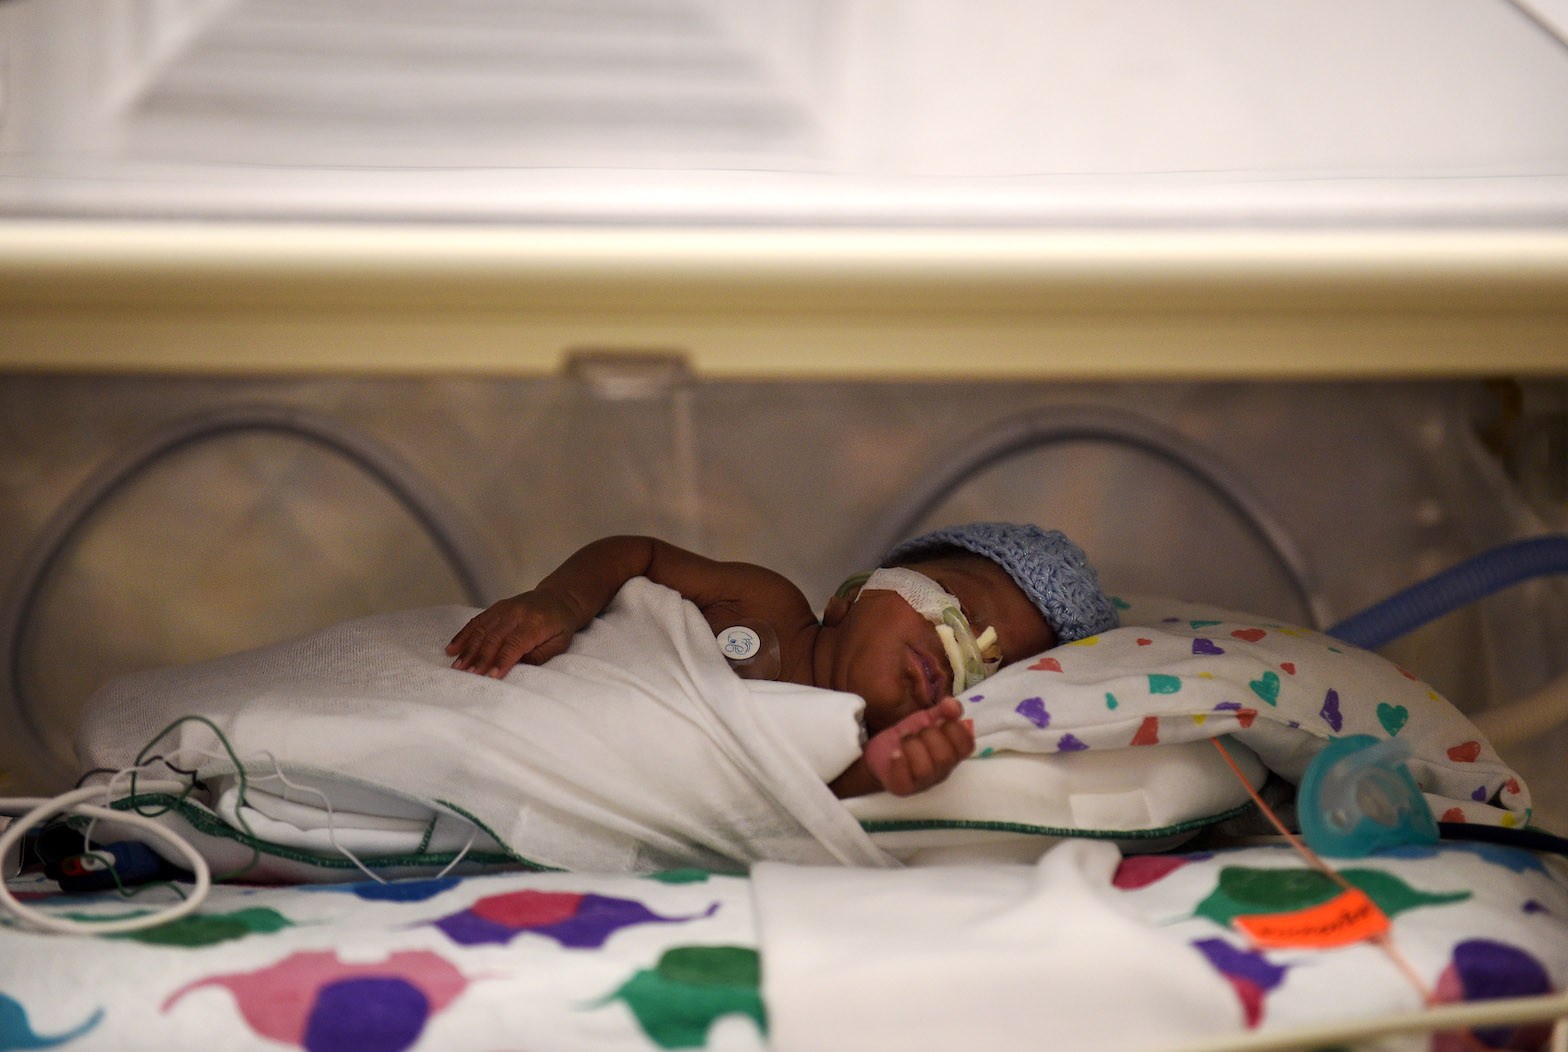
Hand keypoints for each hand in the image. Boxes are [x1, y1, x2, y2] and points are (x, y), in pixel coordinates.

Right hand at [445, 590, 580, 677]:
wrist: (559, 599)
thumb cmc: (560, 626)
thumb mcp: (560, 643)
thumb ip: (540, 655)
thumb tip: (519, 667)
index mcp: (535, 623)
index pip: (515, 644)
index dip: (502, 661)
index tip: (491, 676)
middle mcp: (517, 613)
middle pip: (495, 638)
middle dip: (480, 658)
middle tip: (469, 675)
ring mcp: (505, 609)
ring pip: (482, 629)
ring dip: (468, 649)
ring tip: (457, 666)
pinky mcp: (496, 608)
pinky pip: (477, 621)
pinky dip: (463, 635)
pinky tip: (452, 648)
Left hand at [861, 696, 974, 796]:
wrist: (882, 753)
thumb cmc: (911, 736)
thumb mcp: (928, 719)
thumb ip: (944, 710)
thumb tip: (953, 704)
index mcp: (952, 753)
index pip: (967, 746)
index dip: (954, 729)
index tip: (938, 720)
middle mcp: (942, 771)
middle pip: (945, 757)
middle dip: (929, 735)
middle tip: (918, 730)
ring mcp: (923, 782)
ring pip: (925, 769)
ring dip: (912, 746)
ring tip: (904, 739)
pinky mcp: (903, 787)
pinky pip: (904, 779)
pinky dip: (899, 761)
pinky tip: (894, 752)